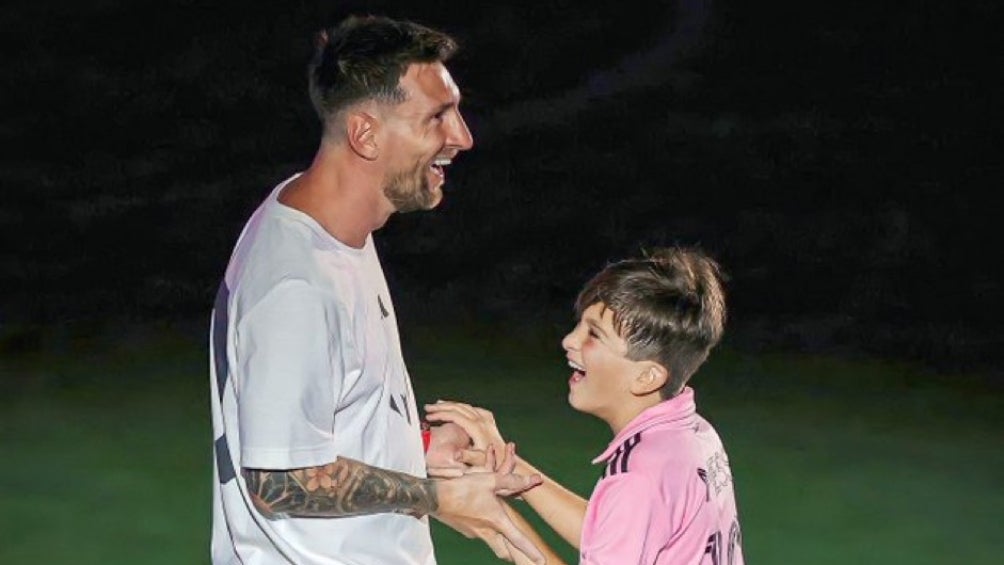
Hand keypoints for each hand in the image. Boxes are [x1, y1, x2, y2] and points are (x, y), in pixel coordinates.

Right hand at [425, 401, 506, 469]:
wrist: (506, 458)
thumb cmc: (493, 461)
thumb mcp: (479, 460)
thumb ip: (467, 457)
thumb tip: (455, 455)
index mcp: (477, 428)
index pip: (454, 415)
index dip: (440, 414)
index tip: (429, 416)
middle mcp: (481, 420)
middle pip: (458, 407)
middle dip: (441, 406)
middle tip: (428, 408)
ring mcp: (485, 419)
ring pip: (464, 406)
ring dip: (450, 405)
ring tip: (437, 405)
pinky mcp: (488, 420)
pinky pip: (472, 408)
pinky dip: (461, 407)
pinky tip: (456, 408)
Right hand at [433, 445, 544, 563]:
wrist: (434, 497)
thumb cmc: (462, 488)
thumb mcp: (490, 480)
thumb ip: (513, 481)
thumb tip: (533, 479)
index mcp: (496, 521)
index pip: (518, 540)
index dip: (531, 551)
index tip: (541, 561)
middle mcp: (486, 531)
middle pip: (504, 550)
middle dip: (513, 554)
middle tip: (520, 556)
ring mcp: (474, 533)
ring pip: (492, 542)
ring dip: (499, 541)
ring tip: (503, 534)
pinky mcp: (464, 530)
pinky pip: (479, 532)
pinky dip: (484, 529)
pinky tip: (481, 516)